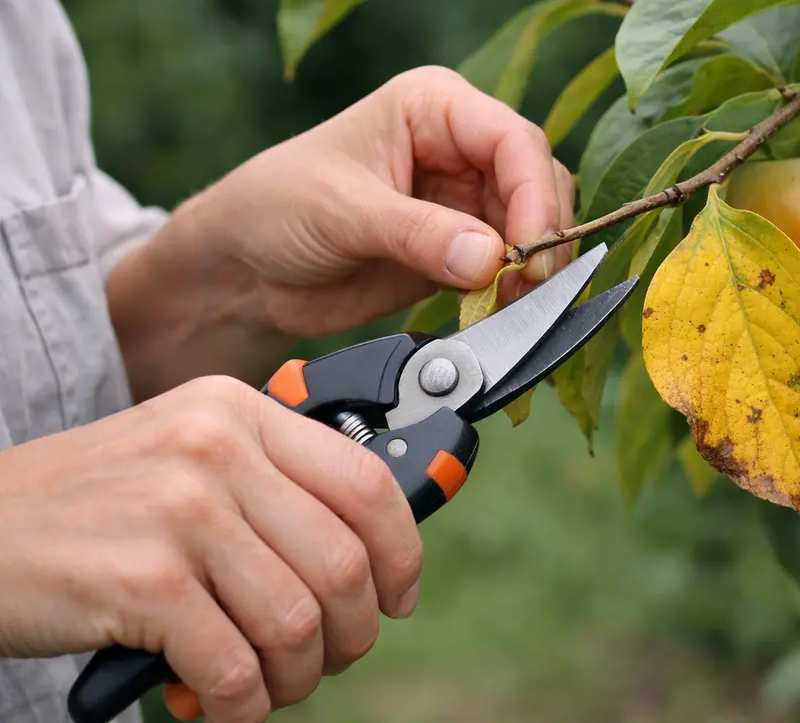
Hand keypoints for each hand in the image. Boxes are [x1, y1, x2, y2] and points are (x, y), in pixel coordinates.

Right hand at [0, 375, 421, 722]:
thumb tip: (369, 554)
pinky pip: (234, 667)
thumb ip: (271, 486)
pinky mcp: (142, 580)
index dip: (400, 554)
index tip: (397, 598)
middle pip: (343, 562)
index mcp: (239, 412)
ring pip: (297, 622)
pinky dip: (242, 705)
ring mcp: (180, 511)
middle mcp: (217, 449)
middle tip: (326, 659)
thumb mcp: (187, 458)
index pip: (367, 481)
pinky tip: (224, 705)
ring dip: (297, 677)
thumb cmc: (93, 508)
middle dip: (351, 633)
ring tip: (268, 686)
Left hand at [108, 66, 573, 397]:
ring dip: (534, 268)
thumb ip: (418, 234)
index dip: (534, 194)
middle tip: (530, 286)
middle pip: (538, 183)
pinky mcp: (463, 252)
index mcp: (435, 107)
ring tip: (514, 304)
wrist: (245, 270)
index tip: (530, 250)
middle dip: (542, 234)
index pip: (513, 140)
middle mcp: (461, 147)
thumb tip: (491, 259)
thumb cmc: (276, 208)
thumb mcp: (343, 212)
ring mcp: (466, 201)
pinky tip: (502, 312)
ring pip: (535, 228)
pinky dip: (516, 293)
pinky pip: (512, 269)